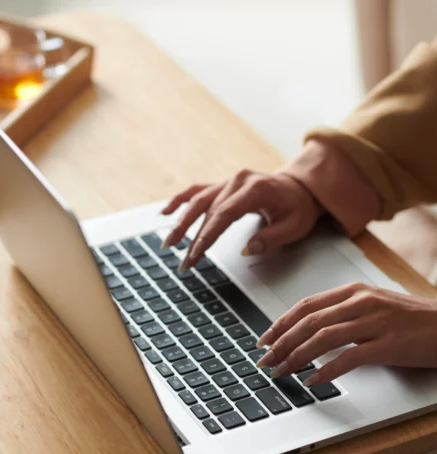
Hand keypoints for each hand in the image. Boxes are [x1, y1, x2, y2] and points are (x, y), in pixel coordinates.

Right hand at [161, 169, 323, 269]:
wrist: (299, 187)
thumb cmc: (298, 207)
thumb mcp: (295, 225)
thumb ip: (272, 237)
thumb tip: (247, 249)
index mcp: (255, 188)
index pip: (224, 214)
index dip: (208, 235)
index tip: (196, 254)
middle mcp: (237, 180)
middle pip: (207, 209)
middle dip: (192, 237)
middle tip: (183, 262)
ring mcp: (227, 181)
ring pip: (197, 200)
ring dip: (180, 222)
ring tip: (168, 243)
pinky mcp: (222, 185)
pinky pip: (196, 190)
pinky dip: (179, 200)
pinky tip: (164, 212)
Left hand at [256, 282, 436, 384]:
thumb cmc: (410, 317)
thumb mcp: (372, 305)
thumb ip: (342, 312)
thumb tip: (307, 329)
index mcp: (353, 291)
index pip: (305, 305)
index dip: (280, 322)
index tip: (264, 338)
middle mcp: (360, 302)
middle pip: (309, 321)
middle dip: (281, 342)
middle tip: (265, 360)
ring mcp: (375, 322)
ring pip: (323, 337)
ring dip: (296, 356)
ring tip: (281, 371)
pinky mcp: (389, 344)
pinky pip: (349, 357)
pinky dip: (326, 370)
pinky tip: (312, 380)